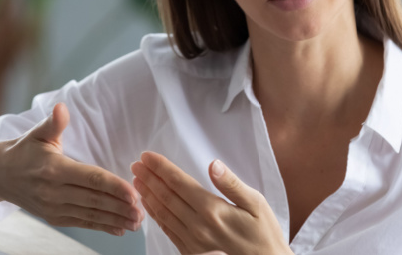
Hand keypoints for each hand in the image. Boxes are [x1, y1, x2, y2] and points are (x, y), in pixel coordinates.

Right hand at [0, 103, 142, 234]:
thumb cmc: (24, 150)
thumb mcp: (38, 133)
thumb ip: (54, 122)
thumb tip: (61, 107)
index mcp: (54, 169)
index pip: (90, 178)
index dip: (113, 186)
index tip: (134, 192)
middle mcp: (53, 191)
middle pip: (94, 200)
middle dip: (121, 207)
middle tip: (143, 211)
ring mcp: (53, 207)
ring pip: (90, 214)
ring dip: (115, 219)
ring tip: (137, 221)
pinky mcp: (54, 217)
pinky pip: (82, 223)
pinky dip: (102, 227)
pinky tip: (120, 229)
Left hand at [131, 152, 291, 254]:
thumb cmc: (265, 236)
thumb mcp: (257, 204)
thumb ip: (232, 184)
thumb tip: (214, 165)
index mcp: (212, 210)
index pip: (179, 183)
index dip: (161, 168)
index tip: (148, 157)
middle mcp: (198, 226)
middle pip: (166, 196)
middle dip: (149, 178)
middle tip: (136, 164)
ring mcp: (193, 241)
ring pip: (163, 214)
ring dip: (148, 195)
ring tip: (138, 181)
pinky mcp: (192, 253)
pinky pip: (168, 231)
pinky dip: (156, 216)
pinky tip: (150, 206)